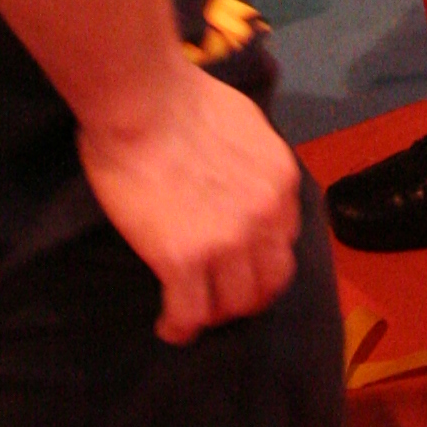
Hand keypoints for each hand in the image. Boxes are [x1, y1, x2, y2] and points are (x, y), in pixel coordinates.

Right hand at [80, 57, 301, 342]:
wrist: (141, 100)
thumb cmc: (180, 98)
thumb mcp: (244, 124)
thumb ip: (253, 161)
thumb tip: (240, 179)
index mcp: (281, 179)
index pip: (284, 238)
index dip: (261, 252)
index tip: (239, 259)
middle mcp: (265, 216)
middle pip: (270, 281)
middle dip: (247, 294)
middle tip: (221, 294)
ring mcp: (227, 242)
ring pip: (235, 305)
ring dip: (215, 312)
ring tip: (193, 309)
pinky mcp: (184, 260)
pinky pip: (191, 315)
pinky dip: (180, 327)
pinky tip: (168, 325)